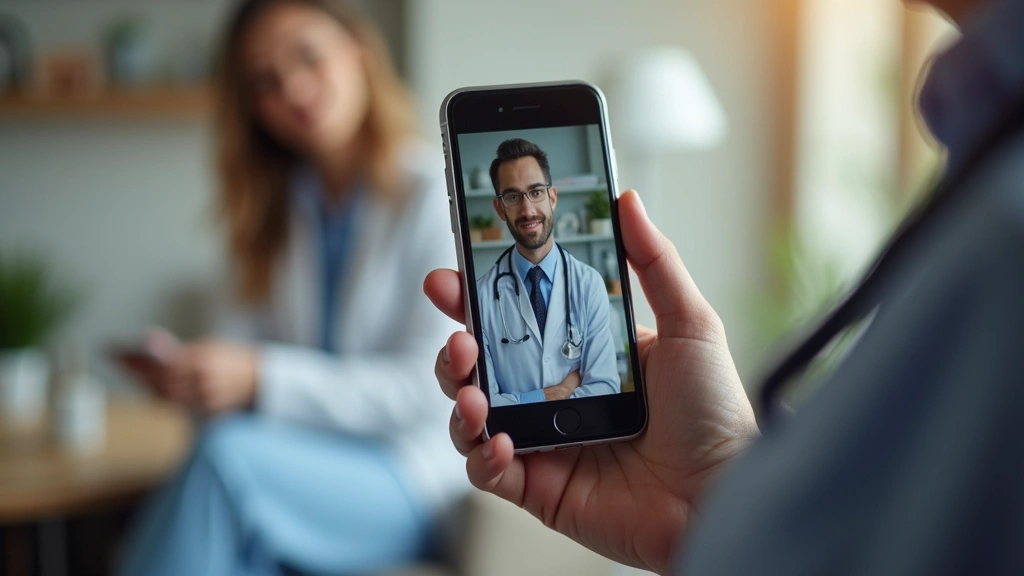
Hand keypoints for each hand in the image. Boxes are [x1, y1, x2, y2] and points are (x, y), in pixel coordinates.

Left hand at [124, 338, 258, 414]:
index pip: (161, 365)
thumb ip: (185, 353)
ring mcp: (206, 399)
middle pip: (161, 384)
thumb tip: (154, 354)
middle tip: (125, 367)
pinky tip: (157, 392)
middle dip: (142, 376)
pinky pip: (180, 407)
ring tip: (139, 379)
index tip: (121, 356)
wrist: (261, 377)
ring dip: (151, 389)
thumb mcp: (210, 347)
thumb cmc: (233, 359)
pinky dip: (166, 399)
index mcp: (203, 361)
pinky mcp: (209, 412)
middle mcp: (203, 382)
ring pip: (168, 398)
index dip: (139, 364)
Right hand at [424, 190, 758, 573]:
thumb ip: (654, 262)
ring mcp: (543, 440)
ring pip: (472, 414)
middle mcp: (554, 396)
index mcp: (581, 354)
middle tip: (458, 334)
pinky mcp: (539, 486)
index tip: (455, 276)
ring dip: (459, 396)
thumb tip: (626, 202)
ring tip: (473, 388)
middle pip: (481, 365)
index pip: (517, 319)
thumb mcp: (691, 325)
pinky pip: (487, 470)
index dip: (479, 298)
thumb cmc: (716, 413)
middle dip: (454, 347)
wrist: (723, 493)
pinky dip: (481, 453)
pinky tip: (499, 440)